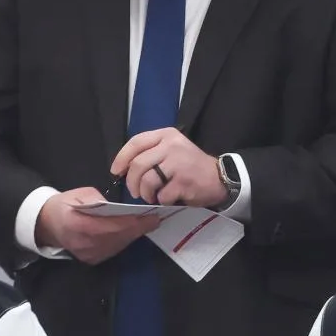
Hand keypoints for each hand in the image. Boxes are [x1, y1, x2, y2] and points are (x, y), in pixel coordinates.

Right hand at [34, 187, 159, 264]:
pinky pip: (114, 249)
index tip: (149, 217)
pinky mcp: (92, 260)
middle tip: (155, 219)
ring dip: (134, 234)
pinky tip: (133, 231)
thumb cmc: (64, 206)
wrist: (47, 225)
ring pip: (118, 245)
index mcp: (77, 224)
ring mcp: (88, 255)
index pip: (110, 226)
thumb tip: (116, 207)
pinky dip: (125, 240)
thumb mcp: (78, 194)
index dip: (131, 222)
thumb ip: (97, 199)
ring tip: (148, 223)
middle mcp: (83, 243)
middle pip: (118, 237)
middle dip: (138, 228)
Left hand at [111, 128, 227, 207]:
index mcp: (167, 135)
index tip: (116, 171)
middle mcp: (172, 145)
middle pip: (138, 164)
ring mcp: (178, 163)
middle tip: (135, 192)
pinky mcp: (183, 182)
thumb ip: (151, 153)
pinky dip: (162, 200)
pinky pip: (161, 195)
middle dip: (132, 182)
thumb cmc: (190, 165)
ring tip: (152, 196)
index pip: (136, 142)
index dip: (121, 158)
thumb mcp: (172, 149)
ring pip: (147, 181)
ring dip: (145, 193)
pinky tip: (169, 198)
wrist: (219, 178)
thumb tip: (123, 167)